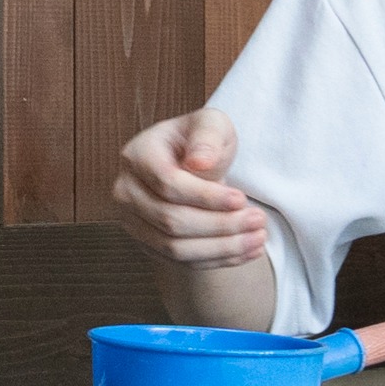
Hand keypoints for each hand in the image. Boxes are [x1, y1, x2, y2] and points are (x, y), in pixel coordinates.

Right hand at [113, 109, 273, 270]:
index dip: (206, 196)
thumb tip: (200, 162)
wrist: (194, 165)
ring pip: (175, 247)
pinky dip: (217, 260)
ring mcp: (133, 222)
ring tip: (258, 238)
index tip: (242, 198)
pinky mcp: (147, 244)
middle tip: (258, 220)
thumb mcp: (211, 124)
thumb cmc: (202, 141)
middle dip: (220, 225)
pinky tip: (247, 251)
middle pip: (171, 220)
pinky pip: (181, 262)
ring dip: (221, 248)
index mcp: (137, 156)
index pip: (168, 183)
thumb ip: (207, 136)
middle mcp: (126, 191)